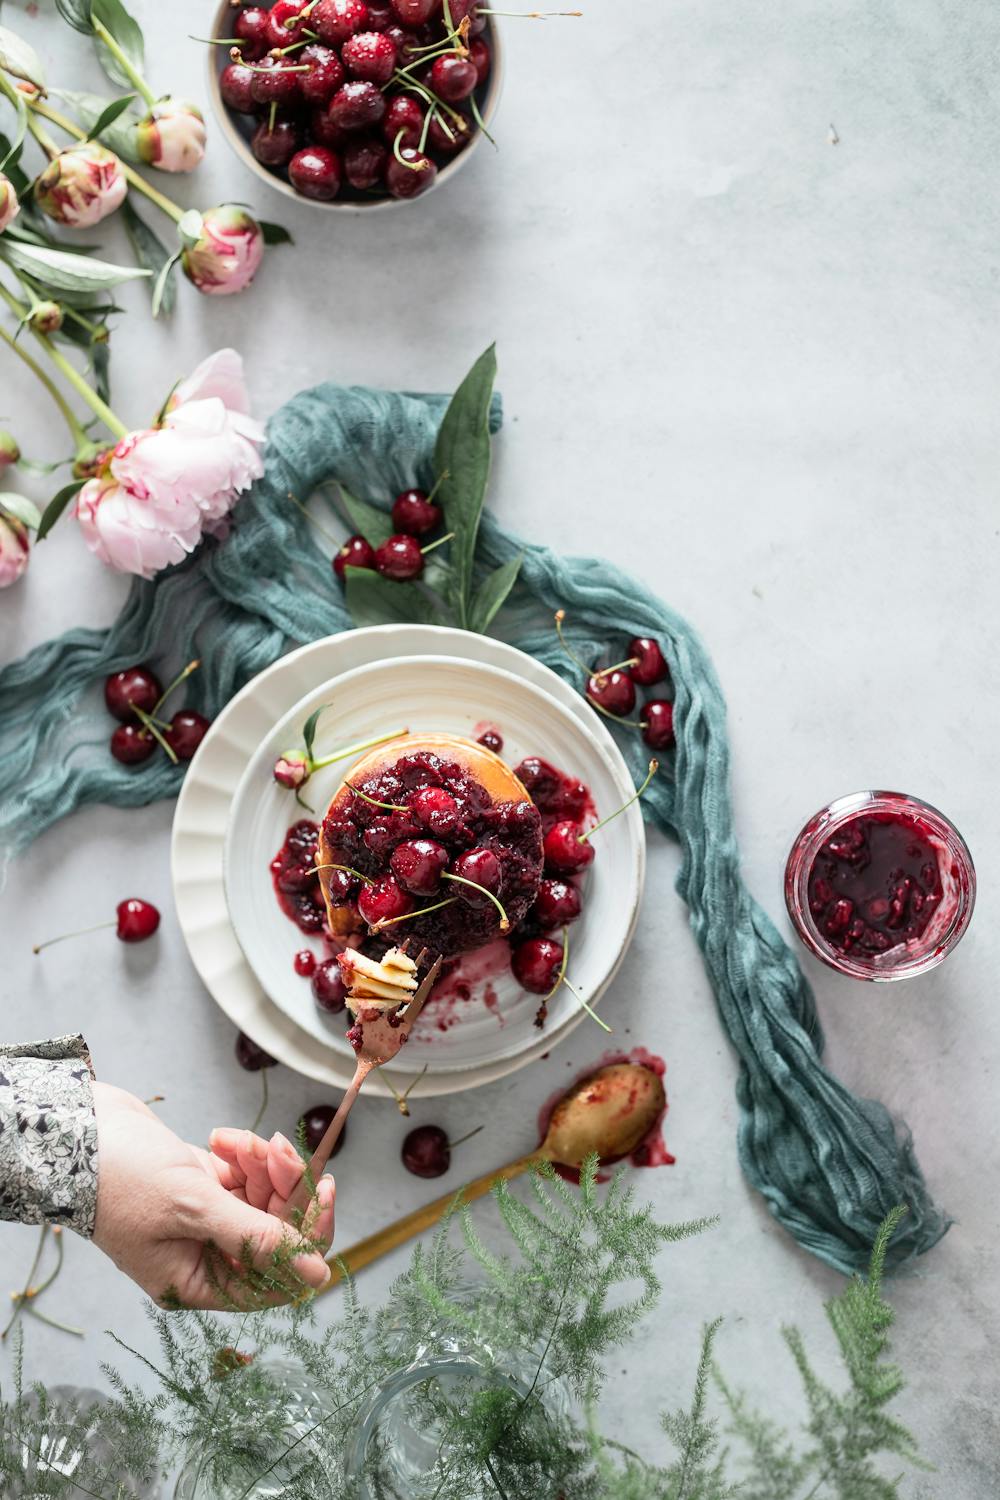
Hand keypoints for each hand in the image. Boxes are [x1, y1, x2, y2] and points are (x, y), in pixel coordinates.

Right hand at [92, 1083, 334, 1309]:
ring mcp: (206, 1219)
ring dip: (262, 1163)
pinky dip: (242, 1153)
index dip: (307, 1237)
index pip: (277, 1276)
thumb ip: (259, 1239)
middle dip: (284, 1186)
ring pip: (265, 1196)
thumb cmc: (121, 1177)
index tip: (326, 1191)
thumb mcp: (195, 1208)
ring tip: (238, 1142)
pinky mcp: (204, 1186)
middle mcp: (206, 1257)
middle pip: (276, 1230)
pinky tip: (220, 1139)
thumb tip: (317, 1273)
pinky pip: (245, 1175)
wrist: (77, 1131)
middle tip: (278, 1150)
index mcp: (199, 1283)